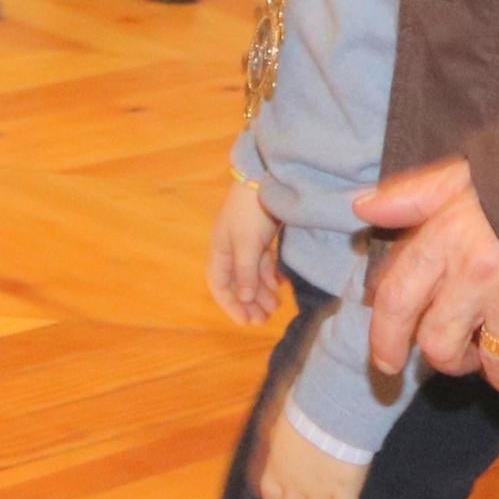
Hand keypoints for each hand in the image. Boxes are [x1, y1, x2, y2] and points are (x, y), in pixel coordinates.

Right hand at [207, 178, 283, 326]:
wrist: (266, 176)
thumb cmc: (251, 211)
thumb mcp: (247, 244)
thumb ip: (244, 273)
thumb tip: (241, 300)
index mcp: (220, 250)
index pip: (219, 285)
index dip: (230, 306)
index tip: (246, 322)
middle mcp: (230, 248)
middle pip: (236, 283)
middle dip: (248, 303)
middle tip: (263, 321)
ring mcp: (246, 241)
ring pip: (251, 275)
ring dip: (261, 292)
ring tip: (275, 308)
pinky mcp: (261, 235)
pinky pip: (263, 263)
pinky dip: (269, 276)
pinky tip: (279, 287)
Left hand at [251, 391, 370, 498]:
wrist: (330, 413)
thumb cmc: (303, 412)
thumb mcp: (282, 427)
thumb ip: (280, 444)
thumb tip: (280, 442)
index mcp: (277, 470)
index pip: (273, 498)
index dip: (282, 497)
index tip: (291, 490)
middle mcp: (296, 487)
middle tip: (316, 492)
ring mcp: (321, 493)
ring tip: (334, 496)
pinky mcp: (345, 493)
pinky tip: (349, 498)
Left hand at [355, 157, 498, 396]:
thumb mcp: (460, 174)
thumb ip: (412, 196)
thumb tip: (363, 209)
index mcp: (443, 239)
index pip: (398, 301)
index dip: (385, 338)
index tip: (387, 363)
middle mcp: (473, 276)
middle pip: (440, 345)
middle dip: (447, 360)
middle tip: (462, 354)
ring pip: (494, 365)